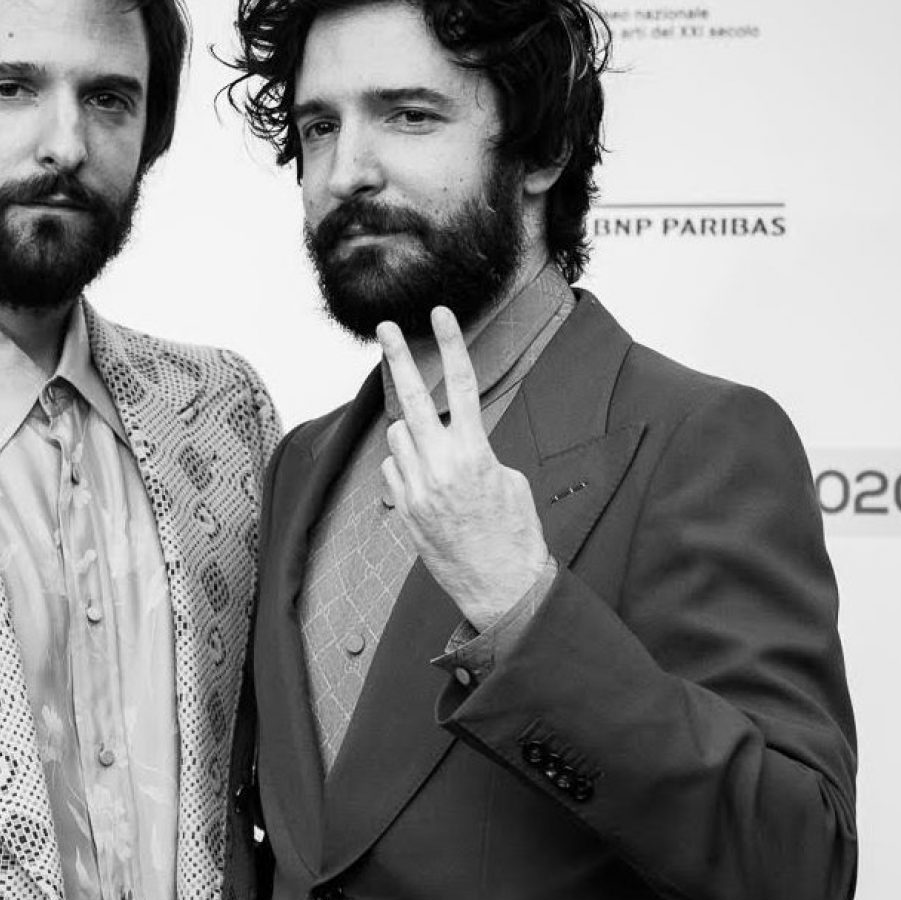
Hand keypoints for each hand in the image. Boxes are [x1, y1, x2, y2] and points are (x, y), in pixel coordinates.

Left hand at [378, 306, 548, 627]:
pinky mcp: (404, 509)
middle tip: (386, 330)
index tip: (441, 314)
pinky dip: (404, 466)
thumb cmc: (514, 533)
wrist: (500, 585)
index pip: (461, 385)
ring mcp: (416, 487)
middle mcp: (440, 465)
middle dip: (398, 357)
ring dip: (410, 432)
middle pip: (412, 398)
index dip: (451, 344)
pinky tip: (425, 483)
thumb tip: (455, 441)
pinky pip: (393, 469)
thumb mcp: (508, 480)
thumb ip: (477, 450)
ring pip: (398, 435)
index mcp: (474, 452)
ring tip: (433, 452)